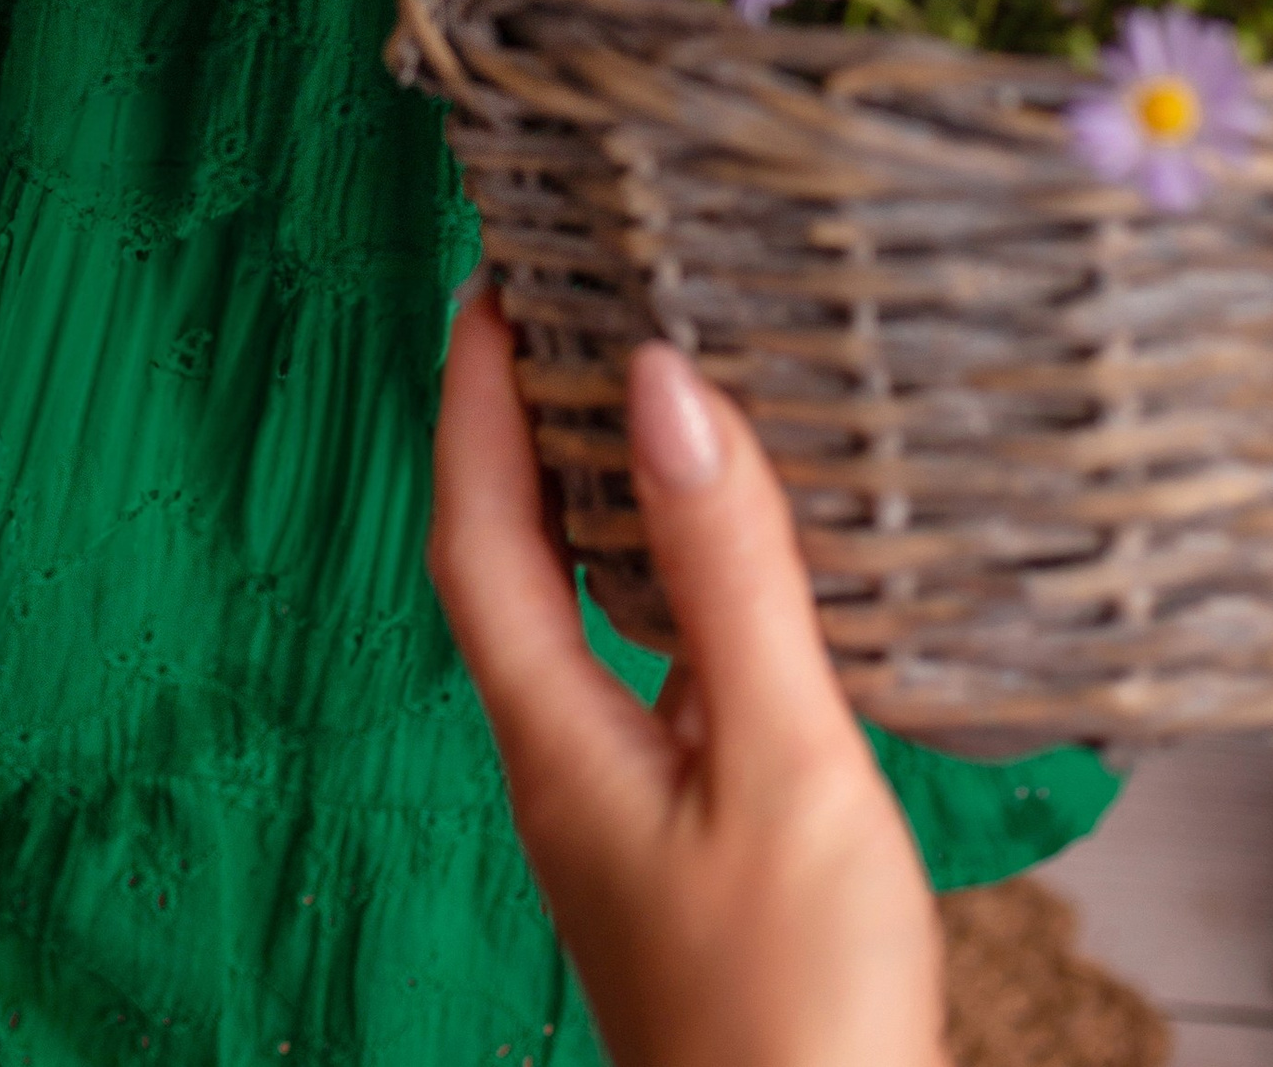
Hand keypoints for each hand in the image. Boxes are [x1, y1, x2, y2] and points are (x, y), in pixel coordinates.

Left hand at [429, 296, 943, 1066]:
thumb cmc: (799, 1017)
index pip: (476, 531)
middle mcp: (566, 771)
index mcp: (559, 743)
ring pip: (574, 623)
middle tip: (556, 308)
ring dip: (587, 504)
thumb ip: (727, 576)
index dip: (472, 397)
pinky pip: (643, 678)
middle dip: (516, 430)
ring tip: (642, 400)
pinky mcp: (681, 853)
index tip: (488, 280)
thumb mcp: (782, 766)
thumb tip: (663, 386)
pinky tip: (736, 577)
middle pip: (505, 568)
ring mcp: (620, 818)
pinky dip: (665, 590)